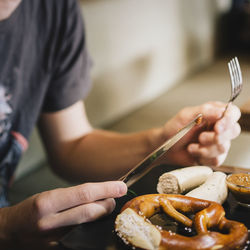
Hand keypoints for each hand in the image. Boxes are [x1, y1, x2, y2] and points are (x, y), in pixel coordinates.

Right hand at [0, 181, 126, 248]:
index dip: (106, 189)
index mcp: (47, 203)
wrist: (13, 231)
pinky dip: (94, 228)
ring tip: (106, 207)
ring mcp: (55, 240)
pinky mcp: (59, 249)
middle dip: (108, 203)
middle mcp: (51, 223)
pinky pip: (84, 238)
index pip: (85, 194)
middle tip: (114, 197)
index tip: (121, 186)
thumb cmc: (34, 209)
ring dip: (103, 215)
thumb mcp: (51, 195)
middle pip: (91, 212)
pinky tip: (97, 222)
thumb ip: (75, 195)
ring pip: (90, 226)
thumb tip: (102, 192)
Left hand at [162, 101, 240, 165]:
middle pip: (233, 131)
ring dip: (205, 148)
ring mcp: (217, 143)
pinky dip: (203, 157)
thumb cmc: (173, 130)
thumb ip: (203, 111)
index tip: (218, 127)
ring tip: (192, 146)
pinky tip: (193, 152)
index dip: (229, 120)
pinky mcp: (213, 156)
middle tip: (201, 138)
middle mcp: (218, 127)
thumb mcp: (185, 116)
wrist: (165, 147)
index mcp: (213, 114)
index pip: (233, 113)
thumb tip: (221, 111)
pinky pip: (217, 160)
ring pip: (224, 147)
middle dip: (217, 137)